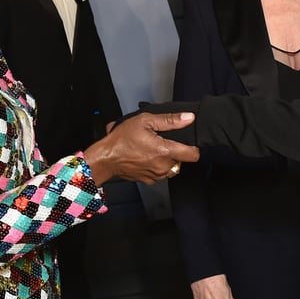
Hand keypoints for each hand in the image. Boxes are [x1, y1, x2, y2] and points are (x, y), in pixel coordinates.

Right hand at [83, 112, 197, 184]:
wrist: (106, 158)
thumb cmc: (122, 139)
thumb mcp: (145, 121)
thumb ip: (170, 120)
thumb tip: (189, 118)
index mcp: (165, 152)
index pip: (193, 155)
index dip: (193, 147)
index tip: (187, 141)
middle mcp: (163, 167)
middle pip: (182, 160)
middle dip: (176, 151)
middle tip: (162, 141)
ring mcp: (156, 175)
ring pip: (172, 167)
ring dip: (167, 159)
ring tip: (153, 149)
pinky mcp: (149, 180)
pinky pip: (160, 173)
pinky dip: (157, 166)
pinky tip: (146, 157)